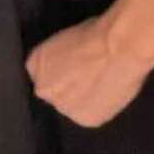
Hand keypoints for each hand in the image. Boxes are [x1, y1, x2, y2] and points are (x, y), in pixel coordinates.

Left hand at [25, 16, 146, 126]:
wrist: (117, 50)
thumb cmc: (97, 33)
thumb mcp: (70, 36)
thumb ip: (62, 55)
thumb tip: (71, 61)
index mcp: (36, 62)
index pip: (38, 70)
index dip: (57, 67)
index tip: (70, 64)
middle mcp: (44, 89)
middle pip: (54, 91)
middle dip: (67, 85)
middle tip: (87, 75)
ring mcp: (64, 107)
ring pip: (71, 105)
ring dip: (81, 98)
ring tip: (101, 83)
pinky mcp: (85, 119)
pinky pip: (89, 114)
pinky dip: (98, 106)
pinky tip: (108, 91)